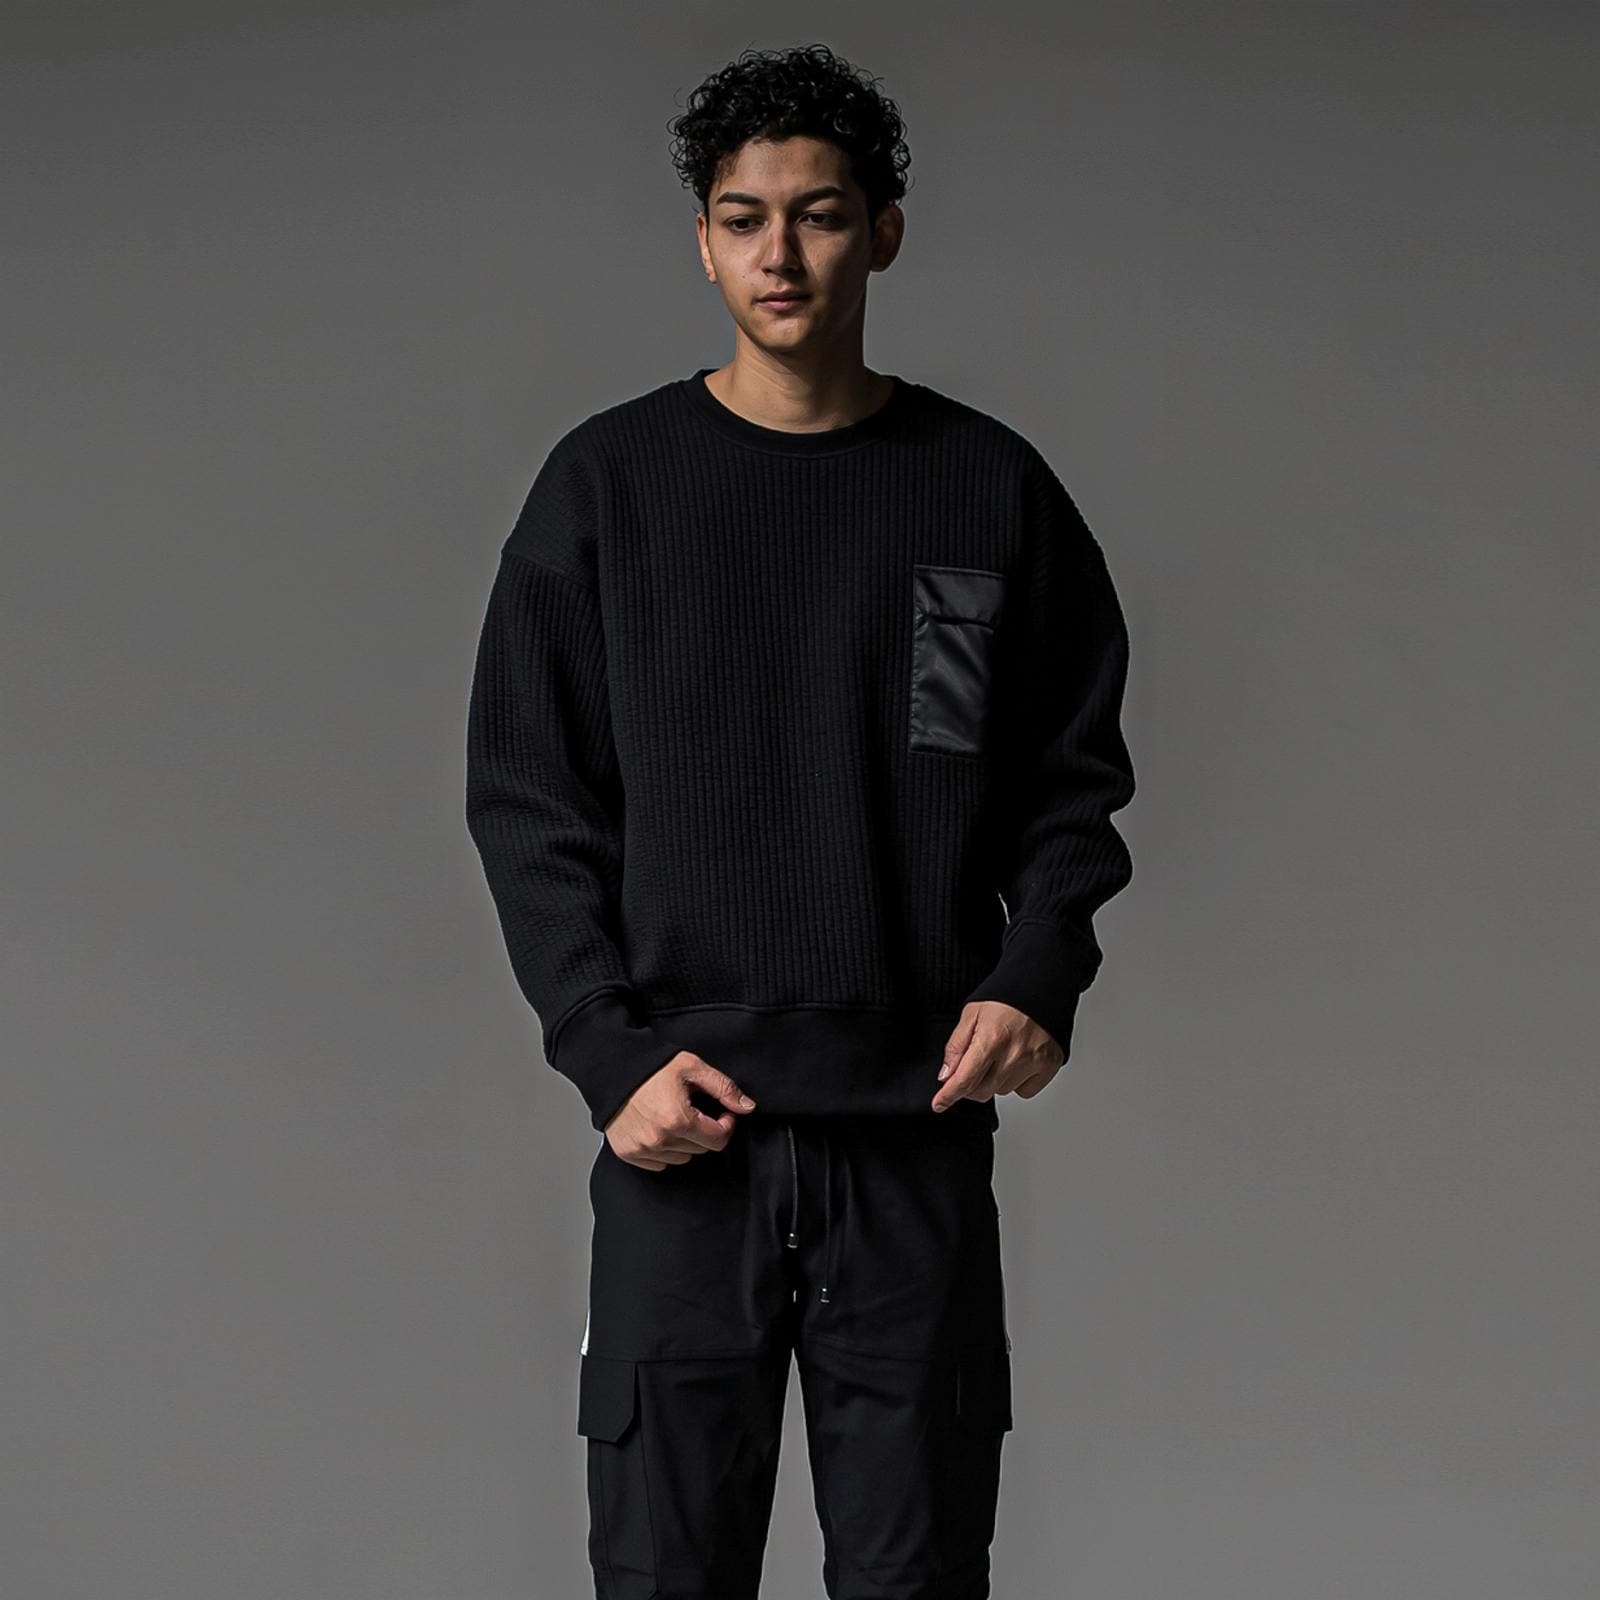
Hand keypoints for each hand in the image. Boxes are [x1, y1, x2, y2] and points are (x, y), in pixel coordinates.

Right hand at [603, 1053, 756, 1169]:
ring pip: (681, 1158)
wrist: (612, 1069)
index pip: (718, 1139)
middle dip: (704, 1130)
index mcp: (677, 1119)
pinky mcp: (628, 1153)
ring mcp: (642, 1149)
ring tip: (674, 1116)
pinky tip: (658, 1127)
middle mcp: (659, 1140)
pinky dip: (664, 1150)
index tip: (721, 1112)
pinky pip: (659, 1163)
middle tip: (694, 1109)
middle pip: (701, 1149)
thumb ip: (723, 1088)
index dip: (725, 1124)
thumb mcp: (692, 1067)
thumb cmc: (651, 1066)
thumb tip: (747, 1107)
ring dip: (684, 1141)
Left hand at [931, 1001, 1064, 1111]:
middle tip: (973, 1066)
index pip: (965, 1079)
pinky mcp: (1050, 1066)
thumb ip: (956, 1046)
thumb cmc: (1005, 997)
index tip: (939, 1104)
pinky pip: (1025, 1091)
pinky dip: (1017, 1081)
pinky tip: (1018, 1060)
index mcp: (991, 1039)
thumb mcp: (971, 1014)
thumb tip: (946, 1076)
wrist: (1041, 984)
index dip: (948, 1095)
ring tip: (1001, 1052)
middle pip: (982, 1091)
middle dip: (970, 1084)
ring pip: (1003, 1091)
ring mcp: (1035, 1062)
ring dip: (995, 1080)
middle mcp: (1015, 1054)